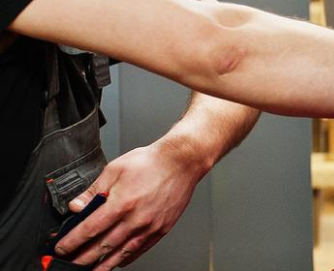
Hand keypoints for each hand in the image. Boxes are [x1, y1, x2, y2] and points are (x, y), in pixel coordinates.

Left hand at [56, 140, 206, 270]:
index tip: (62, 248)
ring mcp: (150, 226)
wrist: (182, 161)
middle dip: (83, 258)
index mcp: (121, 203)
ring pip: (122, 252)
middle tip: (71, 263)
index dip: (72, 241)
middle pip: (103, 246)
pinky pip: (141, 249)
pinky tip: (118, 262)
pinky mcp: (161, 228)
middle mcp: (135, 218)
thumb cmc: (151, 162)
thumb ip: (94, 190)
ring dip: (104, 265)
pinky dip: (127, 258)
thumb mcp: (115, 169)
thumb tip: (77, 206)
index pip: (90, 229)